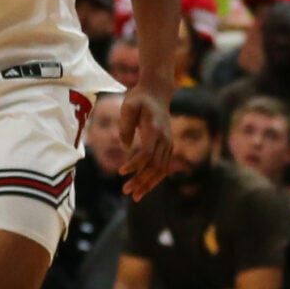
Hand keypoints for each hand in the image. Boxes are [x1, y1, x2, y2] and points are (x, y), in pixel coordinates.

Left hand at [116, 87, 175, 202]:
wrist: (157, 92)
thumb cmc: (139, 98)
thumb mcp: (128, 106)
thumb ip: (125, 126)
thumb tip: (125, 148)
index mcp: (155, 129)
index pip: (146, 153)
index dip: (134, 164)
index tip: (120, 172)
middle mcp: (165, 138)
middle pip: (155, 165)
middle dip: (141, 180)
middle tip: (126, 191)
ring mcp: (169, 143)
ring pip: (162, 170)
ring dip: (148, 184)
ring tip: (135, 196)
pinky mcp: (168, 147)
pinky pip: (164, 167)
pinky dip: (154, 179)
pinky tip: (143, 187)